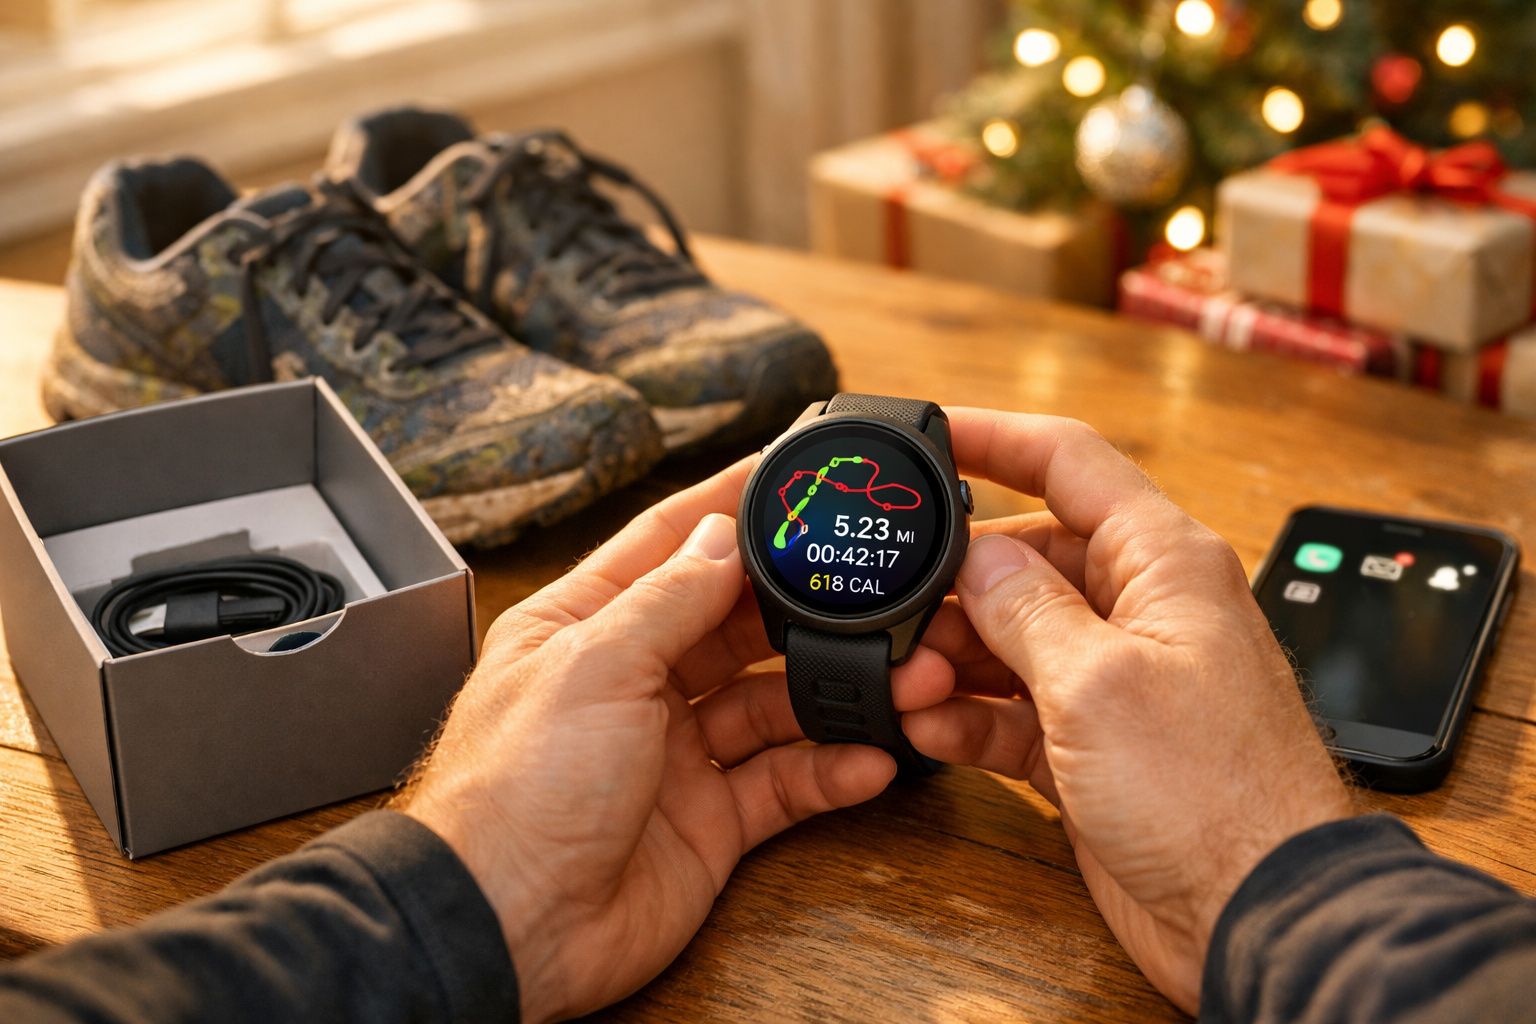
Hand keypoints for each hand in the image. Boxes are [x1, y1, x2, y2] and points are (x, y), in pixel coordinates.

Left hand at [397, 463, 934, 1020]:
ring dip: (831, 690)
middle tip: (866, 583)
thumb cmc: (514, 793)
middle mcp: (632, 682)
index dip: (728, 505)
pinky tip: (871, 757)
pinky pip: (784, 782)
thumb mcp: (594, 666)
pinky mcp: (709, 819)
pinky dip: (830, 770)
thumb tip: (722, 535)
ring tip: (897, 677)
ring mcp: (674, 752)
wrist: (508, 927)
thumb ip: (667, 600)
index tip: (788, 472)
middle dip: (800, 605)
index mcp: (584, 627)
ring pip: (770, 702)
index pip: (667, 543)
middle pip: (733, 622)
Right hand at [902, 411, 1353, 1012]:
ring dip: (950, 657)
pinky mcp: (1089, 742)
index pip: (1071, 463)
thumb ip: (1025, 609)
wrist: (1253, 912)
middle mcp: (1139, 609)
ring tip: (908, 683)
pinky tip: (929, 726)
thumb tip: (976, 557)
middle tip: (897, 614)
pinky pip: (1010, 706)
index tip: (929, 429)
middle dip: (954, 585)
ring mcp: (1112, 678)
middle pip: (1024, 559)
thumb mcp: (1098, 681)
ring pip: (1008, 636)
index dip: (997, 436)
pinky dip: (967, 713)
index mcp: (1161, 562)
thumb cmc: (1214, 793)